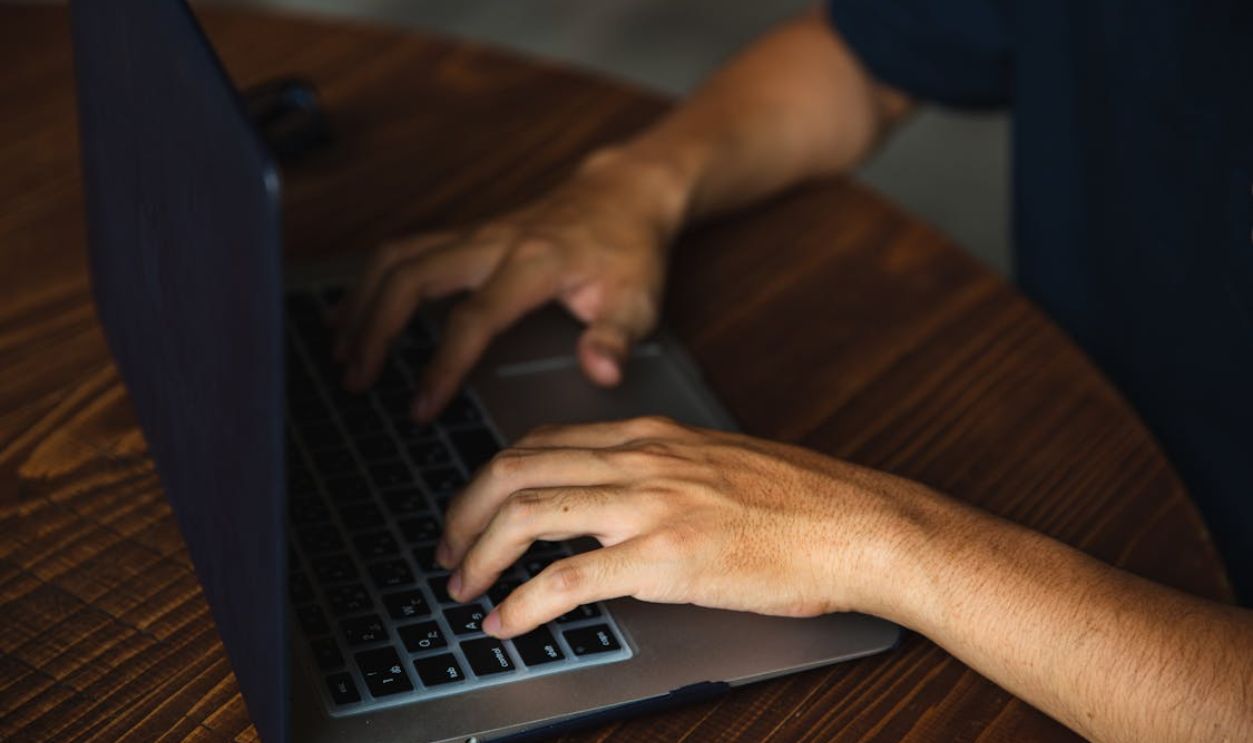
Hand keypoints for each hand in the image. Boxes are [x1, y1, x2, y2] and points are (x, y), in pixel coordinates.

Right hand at [329, 149, 689, 420]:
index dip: (443, 365)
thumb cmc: (630, 253)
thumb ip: (616, 338)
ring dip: (361, 303)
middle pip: (411, 276)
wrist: (623, 195)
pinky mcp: (464, 234)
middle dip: (376, 330)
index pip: (475, 318)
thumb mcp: (639, 300)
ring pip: (396, 258)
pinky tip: (349, 315)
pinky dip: (369, 282)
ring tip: (339, 353)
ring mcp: (474, 234)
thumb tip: (600, 371)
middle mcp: (494, 242)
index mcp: (534, 263)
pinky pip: (403, 251)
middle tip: (356, 382)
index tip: (421, 408)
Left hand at [435, 416, 931, 637]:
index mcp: (650, 436)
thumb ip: (662, 473)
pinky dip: (520, 603)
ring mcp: (649, 506)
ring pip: (526, 511)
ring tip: (461, 587)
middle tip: (447, 550)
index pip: (542, 439)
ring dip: (477, 553)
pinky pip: (565, 580)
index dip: (493, 476)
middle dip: (463, 510)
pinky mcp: (664, 559)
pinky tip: (506, 623)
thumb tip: (622, 505)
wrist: (859, 525)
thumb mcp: (718, 465)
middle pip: (515, 467)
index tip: (475, 509)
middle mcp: (639, 460)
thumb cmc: (803, 501)